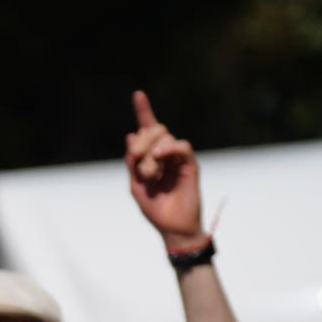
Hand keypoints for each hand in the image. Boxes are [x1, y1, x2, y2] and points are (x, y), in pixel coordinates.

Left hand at [124, 90, 206, 247]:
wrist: (172, 227)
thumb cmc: (155, 208)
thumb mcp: (135, 184)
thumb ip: (132, 161)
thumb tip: (130, 135)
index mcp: (152, 156)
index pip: (148, 128)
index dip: (144, 111)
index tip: (138, 94)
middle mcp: (166, 153)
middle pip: (153, 129)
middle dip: (140, 144)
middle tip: (136, 164)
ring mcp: (179, 157)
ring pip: (163, 137)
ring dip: (150, 157)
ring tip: (150, 176)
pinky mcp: (190, 164)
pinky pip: (181, 146)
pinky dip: (168, 149)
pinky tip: (159, 157)